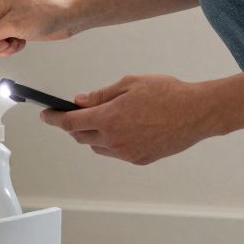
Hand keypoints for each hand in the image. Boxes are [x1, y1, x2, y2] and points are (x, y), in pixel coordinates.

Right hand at [0, 0, 78, 61]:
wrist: (68, 16)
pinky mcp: (14, 30)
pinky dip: (11, 48)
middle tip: (4, 43)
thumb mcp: (12, 26)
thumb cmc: (46, 11)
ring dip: (3, 48)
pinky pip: (3, 46)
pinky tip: (22, 41)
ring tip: (16, 41)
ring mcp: (5, 21)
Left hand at [41, 74, 221, 164]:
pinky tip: (121, 129)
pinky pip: (115, 153)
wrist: (197, 113)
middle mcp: (114, 140)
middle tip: (75, 113)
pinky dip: (110, 143)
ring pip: (97, 147)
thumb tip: (80, 101)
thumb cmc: (167, 93)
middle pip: (81, 137)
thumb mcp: (130, 84)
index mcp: (109, 119)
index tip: (46, 115)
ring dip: (92, 135)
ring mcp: (127, 153)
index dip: (55, 119)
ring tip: (103, 120)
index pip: (71, 123)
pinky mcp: (140, 159)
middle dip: (74, 126)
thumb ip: (101, 95)